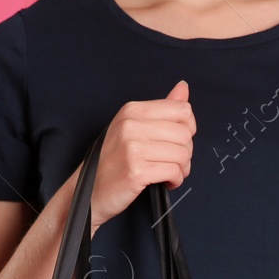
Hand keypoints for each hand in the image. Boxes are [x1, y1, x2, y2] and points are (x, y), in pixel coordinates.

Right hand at [90, 80, 194, 228]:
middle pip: (185, 134)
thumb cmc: (115, 161)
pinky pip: (174, 171)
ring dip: (183, 169)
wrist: (91, 191)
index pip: (182, 110)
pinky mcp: (136, 171)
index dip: (188, 129)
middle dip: (186, 152)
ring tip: (171, 173)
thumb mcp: (134, 127)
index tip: (178, 142)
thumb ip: (162, 109)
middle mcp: (131, 125)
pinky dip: (176, 180)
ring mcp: (132, 148)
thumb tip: (183, 87)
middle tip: (174, 162)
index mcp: (132, 111)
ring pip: (182, 154)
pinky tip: (167, 182)